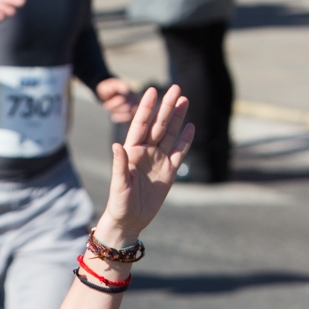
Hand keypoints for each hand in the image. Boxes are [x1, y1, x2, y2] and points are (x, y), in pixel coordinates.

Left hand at [93, 85, 192, 249]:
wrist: (130, 220)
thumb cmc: (119, 203)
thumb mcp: (119, 185)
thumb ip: (120, 165)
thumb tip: (117, 145)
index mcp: (132, 151)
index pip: (140, 125)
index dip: (146, 108)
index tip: (152, 91)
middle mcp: (146, 152)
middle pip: (158, 125)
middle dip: (166, 106)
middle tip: (175, 87)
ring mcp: (158, 160)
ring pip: (170, 134)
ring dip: (177, 117)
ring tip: (184, 99)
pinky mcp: (169, 171)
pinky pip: (179, 152)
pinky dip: (185, 140)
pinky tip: (191, 126)